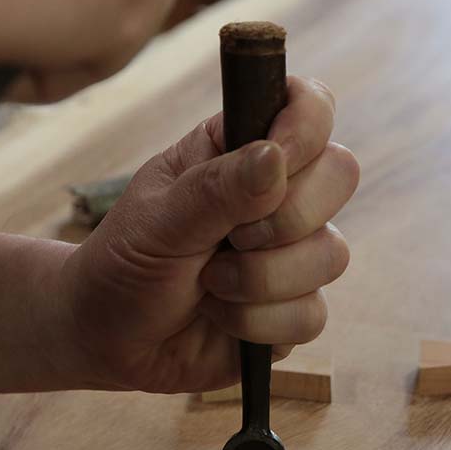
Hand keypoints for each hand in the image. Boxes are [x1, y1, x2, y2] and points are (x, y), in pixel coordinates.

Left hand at [60, 77, 358, 392]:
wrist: (110, 341)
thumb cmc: (125, 265)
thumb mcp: (157, 220)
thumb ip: (217, 188)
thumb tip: (276, 157)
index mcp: (240, 150)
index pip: (310, 108)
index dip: (306, 127)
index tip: (275, 160)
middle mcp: (277, 194)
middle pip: (340, 175)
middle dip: (283, 218)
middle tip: (228, 238)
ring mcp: (291, 253)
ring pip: (330, 254)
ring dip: (260, 279)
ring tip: (208, 284)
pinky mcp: (294, 309)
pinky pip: (311, 314)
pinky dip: (256, 323)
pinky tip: (219, 317)